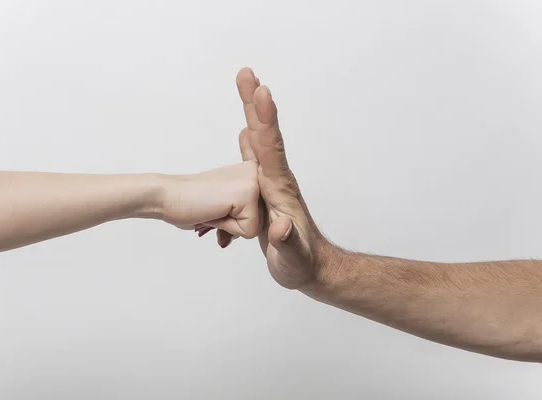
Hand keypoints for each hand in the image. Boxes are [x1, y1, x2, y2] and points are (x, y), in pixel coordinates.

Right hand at [161, 161, 262, 246]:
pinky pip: (249, 231)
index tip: (218, 206)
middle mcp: (257, 172)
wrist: (167, 195)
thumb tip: (266, 226)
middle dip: (236, 225)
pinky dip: (227, 229)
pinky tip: (213, 211)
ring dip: (231, 227)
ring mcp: (253, 181)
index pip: (260, 214)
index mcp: (252, 172)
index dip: (237, 220)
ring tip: (214, 209)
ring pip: (256, 227)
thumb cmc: (191, 202)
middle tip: (214, 208)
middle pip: (261, 221)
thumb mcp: (227, 203)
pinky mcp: (248, 193)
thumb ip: (245, 208)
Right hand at [211, 68, 326, 288]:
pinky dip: (249, 140)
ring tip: (248, 87)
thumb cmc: (302, 265)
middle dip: (255, 104)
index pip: (271, 150)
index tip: (262, 91)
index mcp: (279, 190)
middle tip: (247, 73)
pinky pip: (255, 159)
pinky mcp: (265, 192)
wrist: (313, 268)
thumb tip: (279, 226)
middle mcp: (276, 180)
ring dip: (252, 114)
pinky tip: (245, 132)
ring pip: (259, 142)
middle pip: (264, 136)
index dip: (266, 121)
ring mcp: (271, 184)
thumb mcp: (292, 259)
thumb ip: (285, 243)